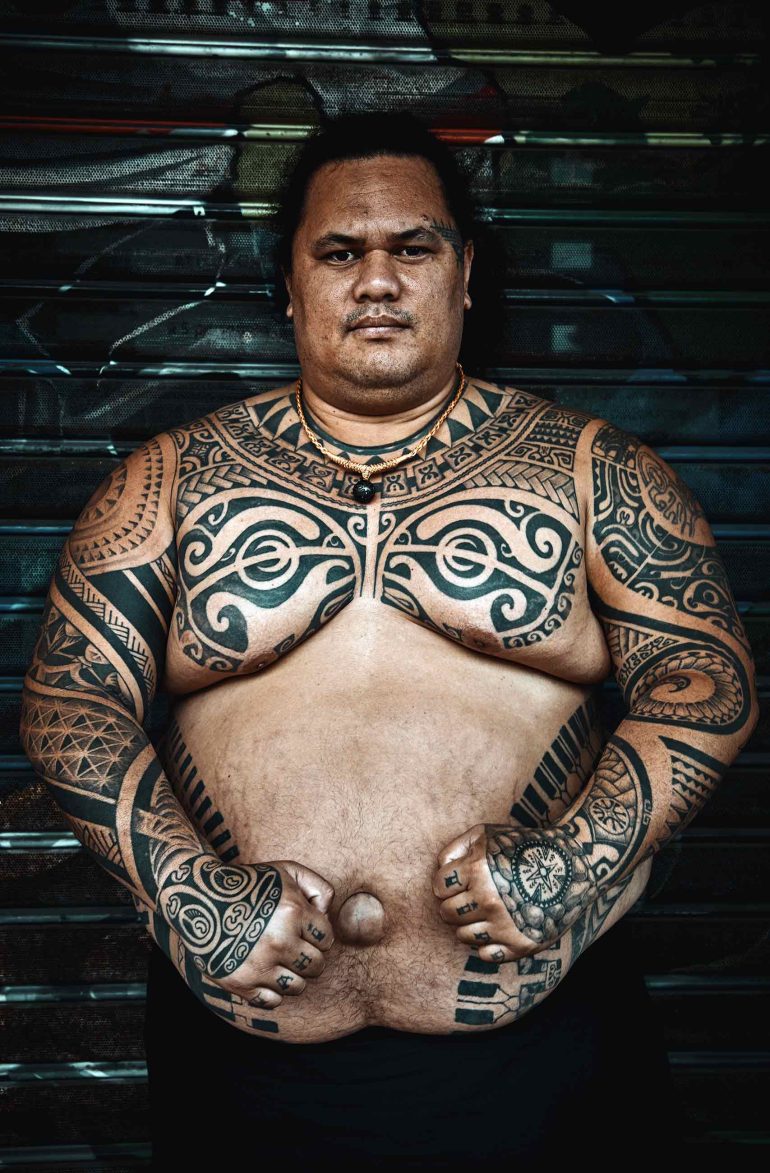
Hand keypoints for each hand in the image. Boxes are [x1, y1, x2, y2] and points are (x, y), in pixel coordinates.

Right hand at [159, 856, 334, 1007]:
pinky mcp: (239, 983)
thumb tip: (327, 916)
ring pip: (297, 987)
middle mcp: (278, 940)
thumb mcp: (288, 871)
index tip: (304, 930)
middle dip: (309, 956)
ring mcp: (258, 964)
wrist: (201, 896)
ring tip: (279, 959)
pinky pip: (272, 1002)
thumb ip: (319, 888)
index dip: (318, 934)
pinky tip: (264, 973)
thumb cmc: (249, 883)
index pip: (327, 939)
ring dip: (293, 975)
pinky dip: (272, 992)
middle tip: (292, 945)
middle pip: (316, 966)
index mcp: (293, 912)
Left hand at [432, 822, 596, 962]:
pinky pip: (485, 955)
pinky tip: (496, 928)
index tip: (460, 881)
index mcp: (478, 870)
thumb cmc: (524, 846)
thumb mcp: (486, 833)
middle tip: (470, 897)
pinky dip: (485, 944)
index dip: (446, 883)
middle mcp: (489, 899)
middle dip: (453, 904)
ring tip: (483, 912)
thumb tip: (439, 872)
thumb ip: (455, 849)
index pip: (438, 887)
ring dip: (467, 924)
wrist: (571, 865)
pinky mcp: (521, 944)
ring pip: (462, 936)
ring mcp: (505, 925)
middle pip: (447, 913)